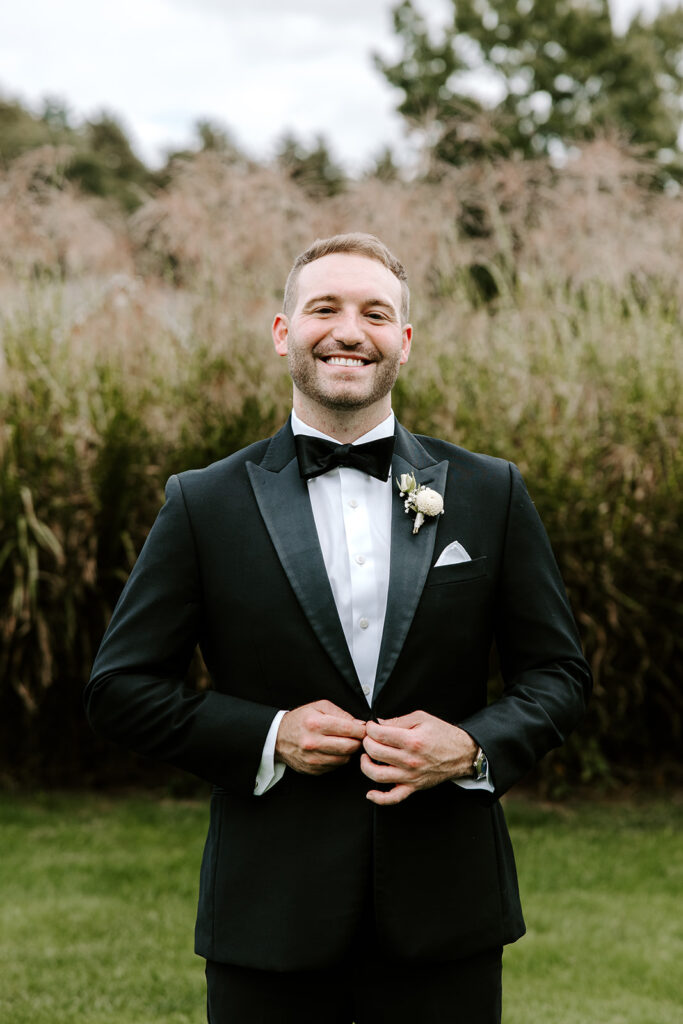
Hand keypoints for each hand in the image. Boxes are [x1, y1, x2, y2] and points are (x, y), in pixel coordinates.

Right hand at [275, 700, 365, 774]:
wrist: (278, 737)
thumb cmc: (300, 720)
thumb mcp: (319, 707)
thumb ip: (341, 713)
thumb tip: (359, 724)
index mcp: (315, 723)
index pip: (348, 728)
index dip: (361, 729)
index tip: (365, 729)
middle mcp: (313, 742)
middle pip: (349, 746)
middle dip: (358, 741)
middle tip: (358, 736)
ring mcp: (313, 758)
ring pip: (344, 758)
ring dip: (349, 751)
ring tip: (344, 742)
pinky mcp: (313, 769)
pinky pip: (335, 766)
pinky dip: (339, 758)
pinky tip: (334, 750)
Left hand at [361, 710, 477, 805]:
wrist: (462, 753)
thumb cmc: (443, 735)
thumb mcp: (422, 718)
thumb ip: (398, 720)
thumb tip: (379, 723)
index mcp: (412, 740)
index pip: (379, 734)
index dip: (370, 728)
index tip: (371, 726)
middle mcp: (410, 760)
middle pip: (375, 752)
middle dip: (367, 742)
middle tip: (369, 737)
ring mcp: (410, 776)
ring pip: (378, 775)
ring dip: (366, 765)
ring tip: (367, 757)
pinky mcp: (413, 787)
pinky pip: (393, 797)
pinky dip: (379, 798)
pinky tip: (370, 793)